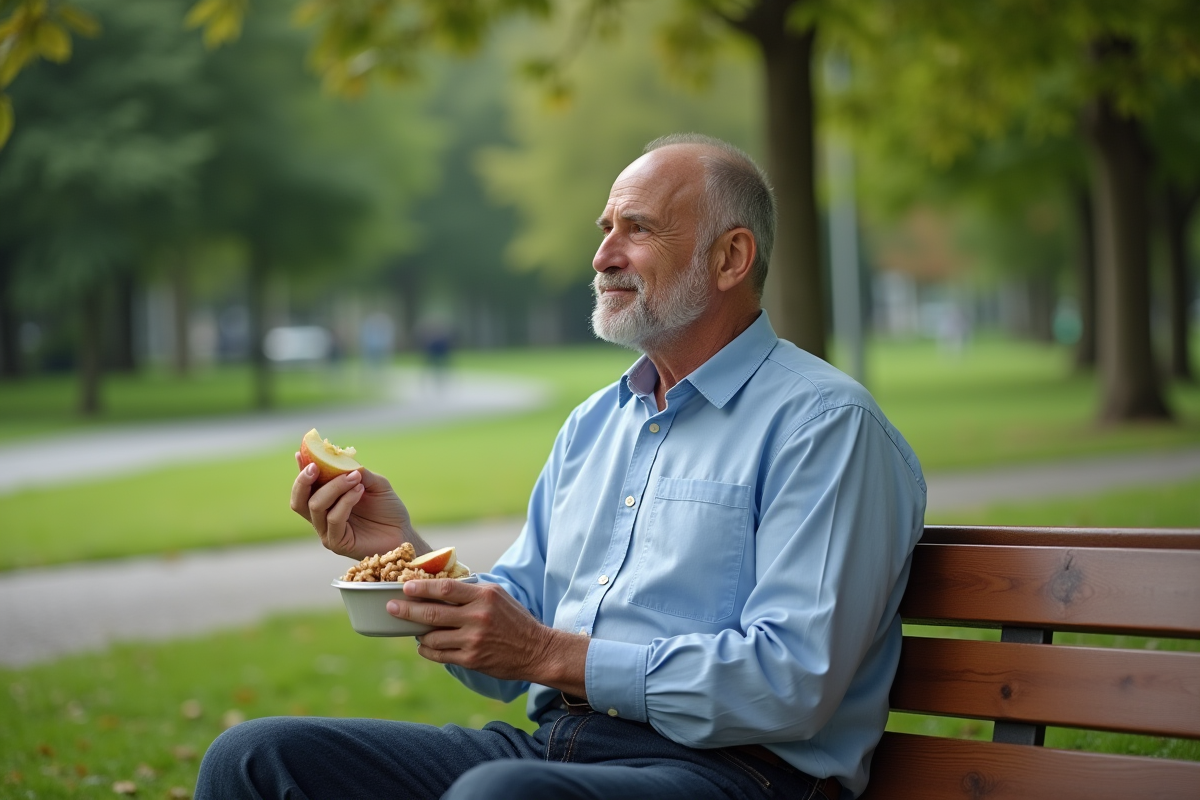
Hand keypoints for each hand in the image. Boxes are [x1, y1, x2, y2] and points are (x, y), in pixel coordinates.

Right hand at [289, 457, 424, 559]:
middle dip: (304, 480)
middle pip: (299, 501)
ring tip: (355, 478)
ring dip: (335, 487)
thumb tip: (343, 460)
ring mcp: (327, 532)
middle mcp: (322, 517)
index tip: (300, 453)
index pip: (306, 488)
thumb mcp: (375, 484)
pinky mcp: (337, 542)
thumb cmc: (388, 509)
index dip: (300, 472)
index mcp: (327, 502)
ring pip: (316, 506)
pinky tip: (359, 491)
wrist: (403, 532)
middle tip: (316, 466)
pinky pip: (334, 518)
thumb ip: (358, 473)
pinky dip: (346, 501)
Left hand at [387, 579, 587, 695]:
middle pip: (432, 613)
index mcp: (483, 597)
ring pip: (432, 637)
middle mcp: (477, 617)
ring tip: (413, 629)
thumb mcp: (497, 596)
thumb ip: (471, 591)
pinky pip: (440, 655)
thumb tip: (440, 586)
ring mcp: (473, 640)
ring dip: (418, 634)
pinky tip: (424, 646)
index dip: (421, 588)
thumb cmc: (515, 620)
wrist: (536, 650)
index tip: (405, 587)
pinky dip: (427, 650)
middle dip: (406, 610)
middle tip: (391, 607)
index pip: (445, 588)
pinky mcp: (471, 660)